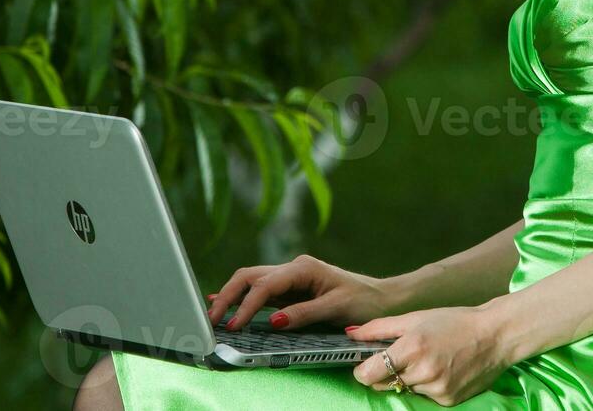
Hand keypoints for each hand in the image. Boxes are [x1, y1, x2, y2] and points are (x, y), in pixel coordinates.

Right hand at [206, 253, 404, 331]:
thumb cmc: (362, 301)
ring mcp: (290, 278)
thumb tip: (272, 320)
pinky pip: (260, 292)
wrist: (381, 298)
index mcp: (303, 268)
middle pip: (249, 277)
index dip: (246, 305)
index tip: (233, 324)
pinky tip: (224, 303)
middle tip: (211, 319)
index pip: (264, 284)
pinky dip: (242, 298)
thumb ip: (303, 313)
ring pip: (251, 282)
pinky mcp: (290, 290)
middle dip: (228, 295)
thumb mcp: (335, 308)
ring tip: (213, 315)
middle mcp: (293, 268)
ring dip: (231, 296)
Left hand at [346, 305, 511, 406]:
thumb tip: (350, 334)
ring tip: (428, 359)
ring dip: (409, 378)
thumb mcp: (415, 318)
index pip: (370, 372)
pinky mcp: (447, 400)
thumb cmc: (454, 321)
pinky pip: (424, 396)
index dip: (362, 370)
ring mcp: (436, 388)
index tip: (364, 364)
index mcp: (412, 347)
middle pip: (385, 383)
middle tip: (402, 357)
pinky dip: (427, 386)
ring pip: (405, 390)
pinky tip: (441, 370)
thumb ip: (379, 328)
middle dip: (386, 372)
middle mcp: (423, 371)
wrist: (495, 336)